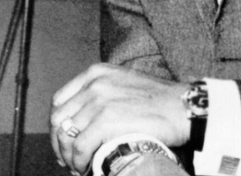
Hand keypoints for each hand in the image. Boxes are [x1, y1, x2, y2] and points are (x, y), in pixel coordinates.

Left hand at [49, 63, 190, 174]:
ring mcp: (99, 102)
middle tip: (67, 159)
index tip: (64, 140)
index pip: (60, 100)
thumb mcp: (124, 83)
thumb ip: (102, 93)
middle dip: (59, 143)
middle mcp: (94, 84)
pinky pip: (79, 147)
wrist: (182, 107)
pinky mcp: (106, 121)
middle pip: (59, 118)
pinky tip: (85, 168)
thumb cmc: (159, 100)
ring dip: (69, 156)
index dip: (58, 125)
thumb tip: (84, 119)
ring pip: (66, 135)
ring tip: (77, 166)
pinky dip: (78, 161)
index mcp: (96, 73)